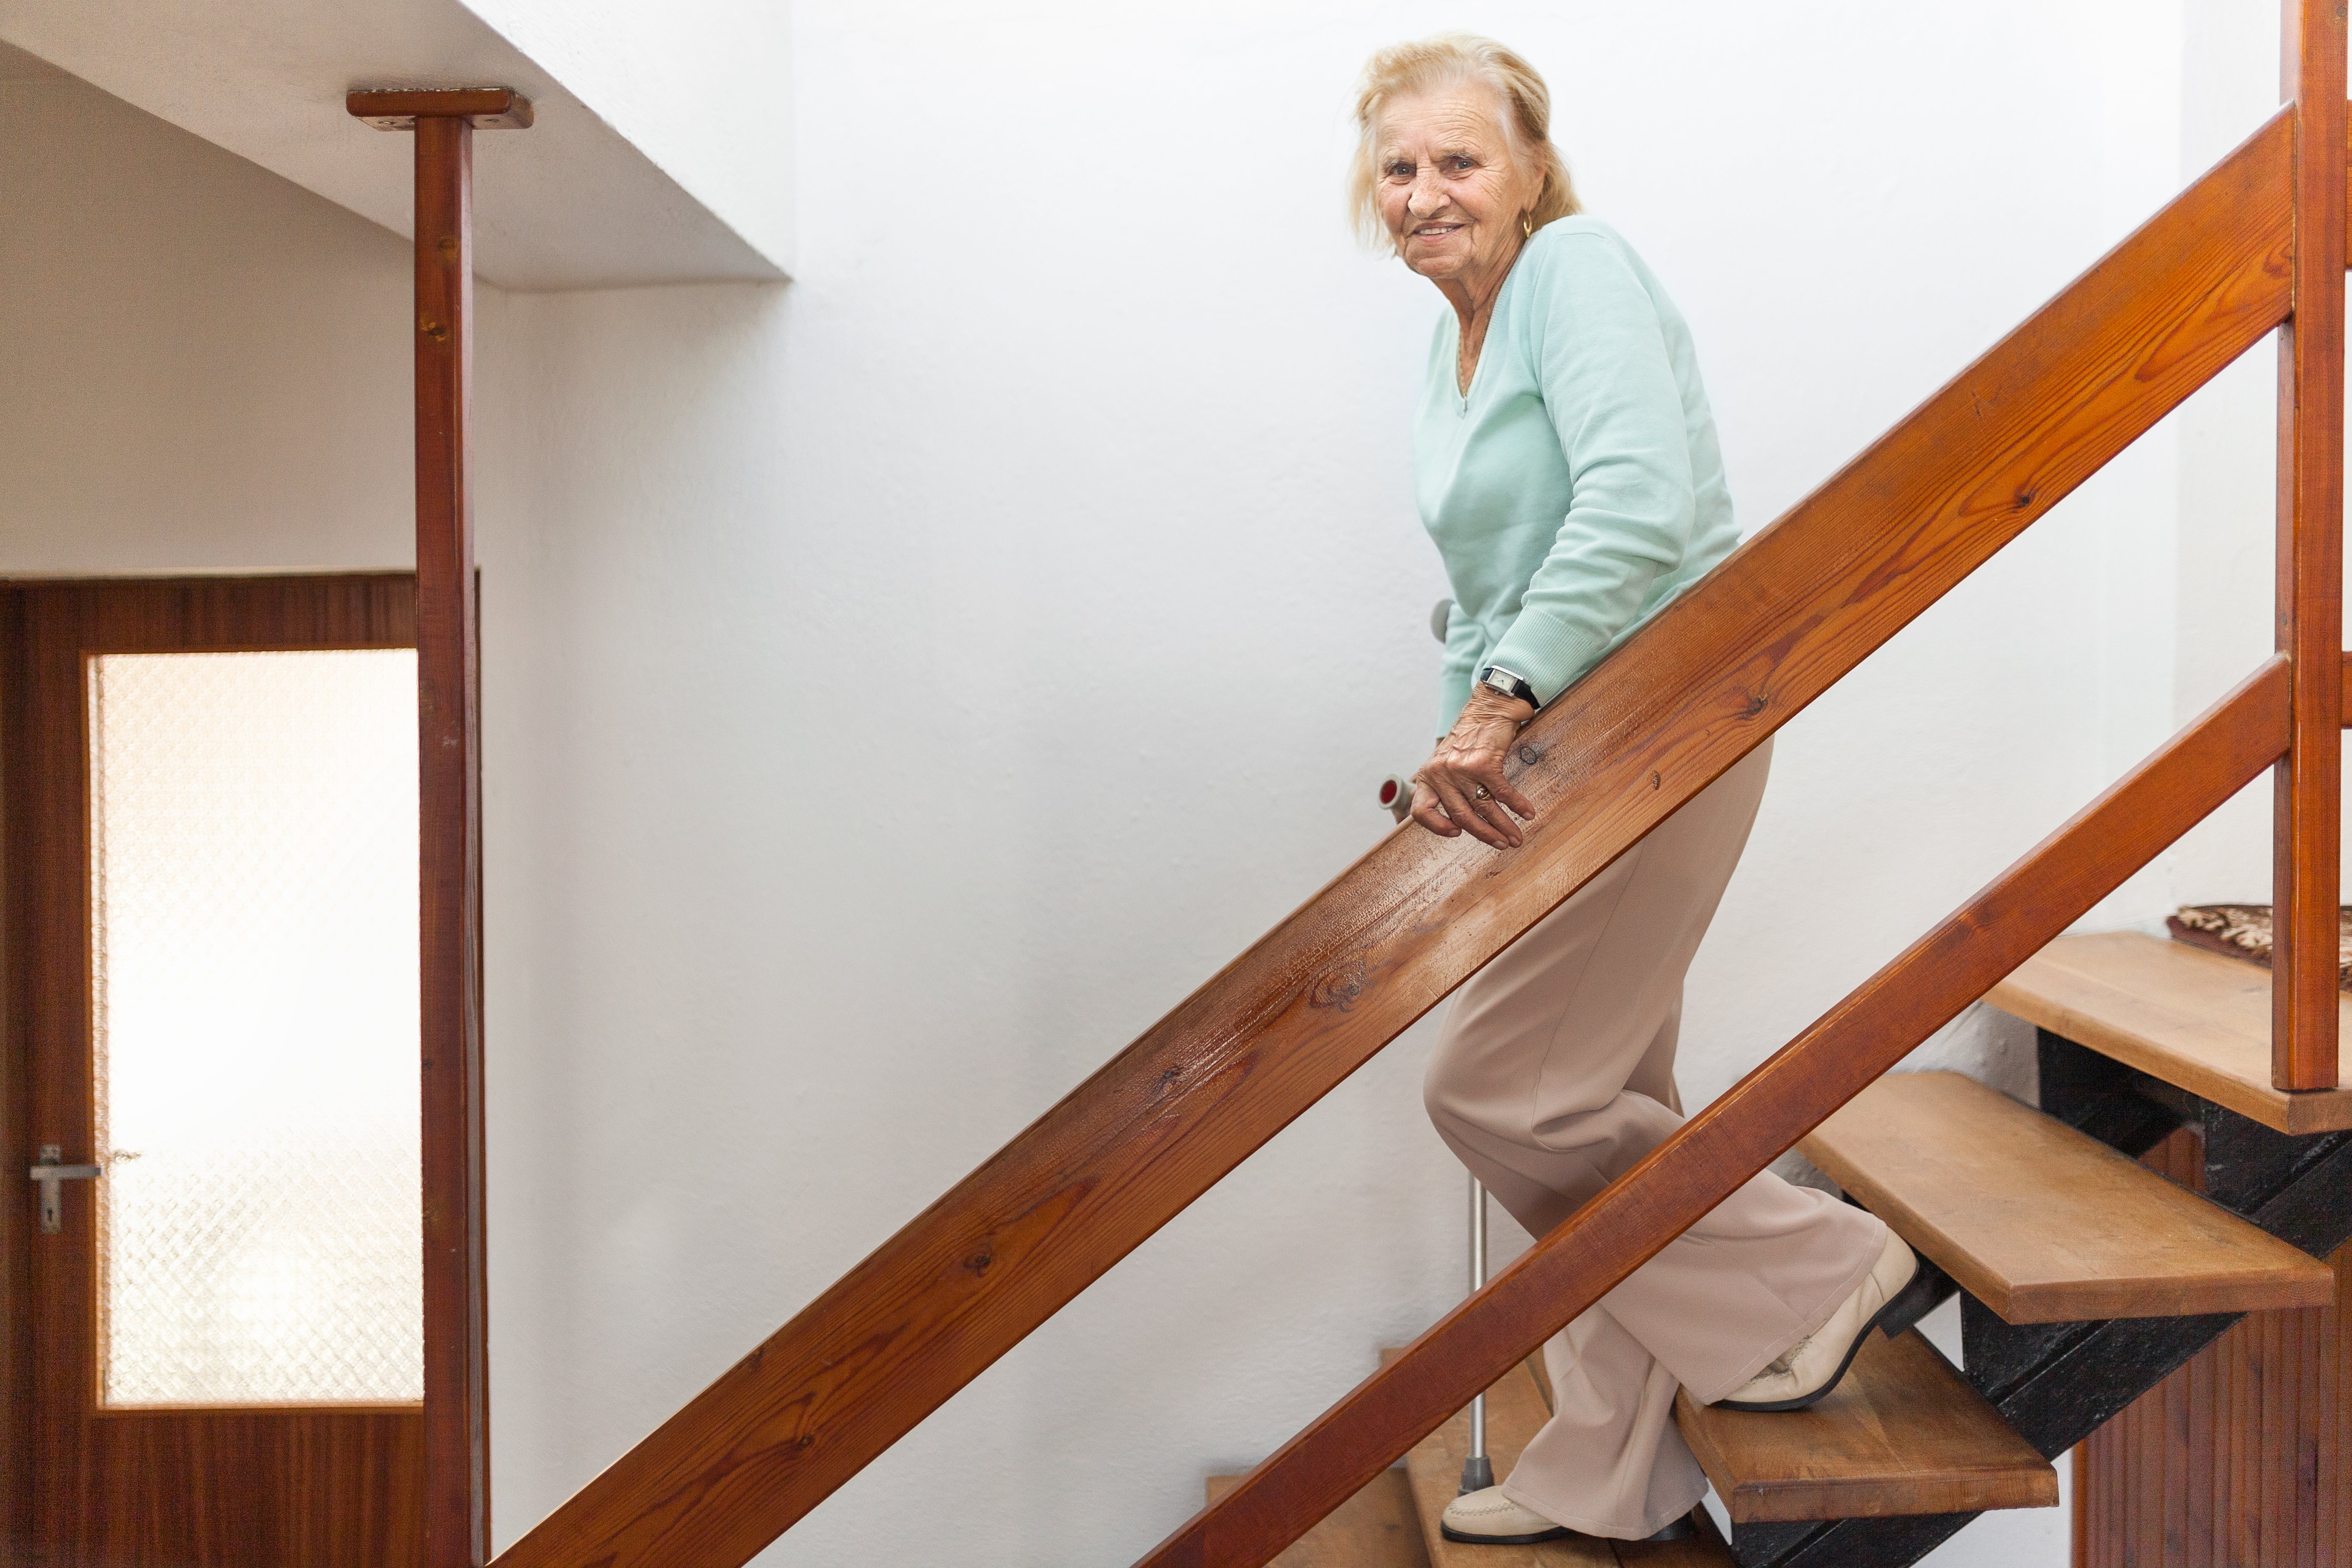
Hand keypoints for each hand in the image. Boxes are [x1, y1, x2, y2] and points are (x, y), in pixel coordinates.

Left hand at [1410, 689, 1538, 847]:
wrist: (1487, 710)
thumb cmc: (1468, 739)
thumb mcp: (1445, 762)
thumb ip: (1446, 787)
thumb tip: (1458, 822)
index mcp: (1428, 776)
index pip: (1421, 810)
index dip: (1436, 827)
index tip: (1456, 833)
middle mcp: (1440, 774)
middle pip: (1461, 816)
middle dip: (1484, 834)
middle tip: (1501, 844)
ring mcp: (1460, 769)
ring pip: (1483, 807)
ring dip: (1503, 826)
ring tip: (1516, 837)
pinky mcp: (1483, 763)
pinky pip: (1502, 793)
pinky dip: (1517, 805)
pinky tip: (1527, 813)